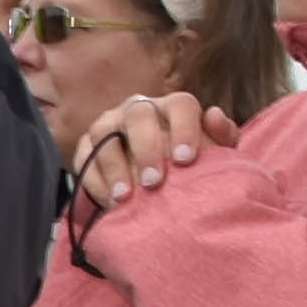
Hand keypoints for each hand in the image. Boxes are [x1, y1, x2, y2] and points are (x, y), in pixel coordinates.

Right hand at [71, 91, 240, 209]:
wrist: (154, 182)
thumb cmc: (187, 167)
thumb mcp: (212, 154)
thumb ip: (222, 137)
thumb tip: (214, 116)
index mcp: (171, 108)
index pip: (180, 105)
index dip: (184, 128)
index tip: (186, 159)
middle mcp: (138, 109)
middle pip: (138, 115)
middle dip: (145, 148)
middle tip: (153, 182)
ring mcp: (109, 125)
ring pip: (105, 133)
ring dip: (113, 165)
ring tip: (124, 197)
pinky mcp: (87, 146)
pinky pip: (84, 156)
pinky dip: (94, 179)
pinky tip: (108, 201)